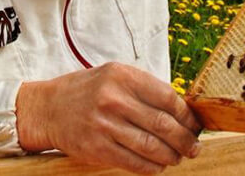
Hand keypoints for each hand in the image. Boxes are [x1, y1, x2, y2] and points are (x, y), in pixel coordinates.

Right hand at [16, 62, 202, 174]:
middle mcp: (113, 99)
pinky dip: (152, 167)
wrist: (49, 109)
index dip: (187, 115)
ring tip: (178, 157)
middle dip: (185, 139)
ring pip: (151, 146)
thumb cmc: (88, 91)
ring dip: (172, 156)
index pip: (167, 97)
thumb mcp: (114, 77)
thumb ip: (144, 89)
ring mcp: (104, 125)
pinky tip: (158, 165)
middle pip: (163, 124)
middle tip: (194, 147)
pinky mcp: (97, 148)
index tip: (195, 124)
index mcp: (122, 76)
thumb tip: (182, 110)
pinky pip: (134, 162)